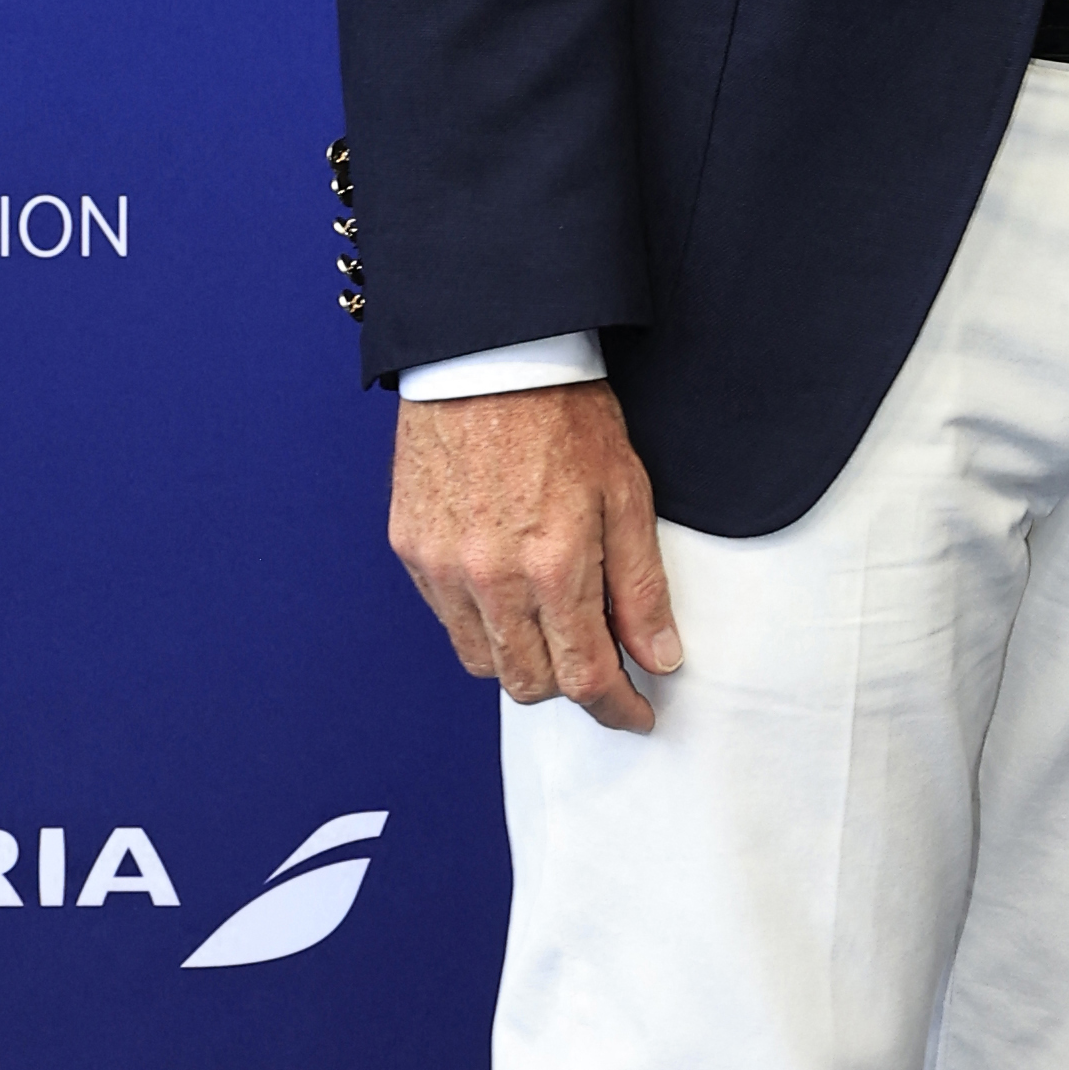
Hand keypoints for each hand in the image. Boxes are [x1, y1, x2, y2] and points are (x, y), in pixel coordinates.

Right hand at [388, 380, 682, 733]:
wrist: (489, 356)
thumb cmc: (564, 414)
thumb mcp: (627, 494)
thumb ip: (641, 587)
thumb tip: (658, 657)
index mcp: (553, 567)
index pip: (586, 677)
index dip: (617, 708)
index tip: (637, 713)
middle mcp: (489, 580)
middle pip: (530, 684)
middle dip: (572, 687)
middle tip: (601, 664)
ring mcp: (442, 567)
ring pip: (482, 662)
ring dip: (523, 660)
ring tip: (553, 625)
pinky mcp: (410, 550)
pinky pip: (447, 619)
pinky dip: (481, 624)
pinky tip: (508, 593)